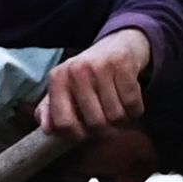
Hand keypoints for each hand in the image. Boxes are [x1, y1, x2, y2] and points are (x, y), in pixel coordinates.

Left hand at [34, 24, 156, 138]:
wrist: (116, 45)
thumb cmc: (87, 75)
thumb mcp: (64, 88)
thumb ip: (50, 110)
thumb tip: (47, 129)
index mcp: (57, 78)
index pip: (64, 123)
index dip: (76, 135)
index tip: (84, 134)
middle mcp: (77, 70)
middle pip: (95, 123)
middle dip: (104, 130)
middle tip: (106, 122)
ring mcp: (101, 66)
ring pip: (116, 116)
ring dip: (121, 120)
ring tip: (117, 108)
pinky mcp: (124, 64)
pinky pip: (133, 105)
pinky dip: (135, 110)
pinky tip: (128, 101)